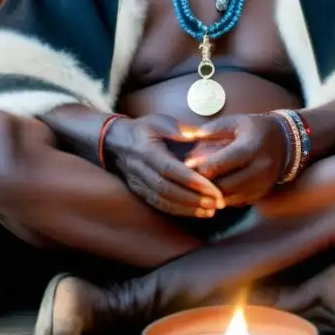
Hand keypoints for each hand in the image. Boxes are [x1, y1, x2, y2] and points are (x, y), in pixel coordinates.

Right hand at [105, 114, 223, 216]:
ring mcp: (139, 185)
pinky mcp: (141, 194)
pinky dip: (180, 211)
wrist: (116, 143)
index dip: (191, 181)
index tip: (213, 188)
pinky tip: (198, 212)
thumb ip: (177, 129)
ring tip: (212, 209)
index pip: (170, 169)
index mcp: (146, 151)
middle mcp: (141, 171)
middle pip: (167, 190)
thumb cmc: (143, 130)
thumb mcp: (158, 121)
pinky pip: (160, 206)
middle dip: (194, 198)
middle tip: (218, 202)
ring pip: (164, 202)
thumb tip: (196, 135)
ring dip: (189, 208)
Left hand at [184, 114, 288, 206]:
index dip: (201, 167)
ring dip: (209, 194)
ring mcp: (262, 186)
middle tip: (186, 179)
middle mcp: (260, 169)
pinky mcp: (260, 195)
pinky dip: (220, 198)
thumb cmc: (254, 129)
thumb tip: (187, 138)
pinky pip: (234, 202)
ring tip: (195, 185)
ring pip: (228, 198)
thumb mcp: (235, 122)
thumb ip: (211, 130)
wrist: (284, 143)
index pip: (222, 163)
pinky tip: (210, 189)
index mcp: (252, 147)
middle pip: (223, 186)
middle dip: (202, 184)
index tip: (185, 165)